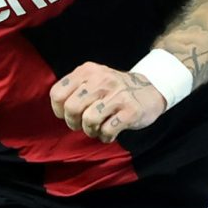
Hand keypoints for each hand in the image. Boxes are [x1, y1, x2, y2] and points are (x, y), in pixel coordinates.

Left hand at [50, 61, 169, 143]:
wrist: (150, 89)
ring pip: (89, 120)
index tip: (69, 115)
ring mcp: (118, 94)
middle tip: (82, 125)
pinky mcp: (131, 110)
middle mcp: (102, 79)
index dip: (59, 110)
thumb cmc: (114, 91)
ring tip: (97, 129)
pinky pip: (108, 130)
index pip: (57, 94)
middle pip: (71, 108)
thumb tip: (60, 111)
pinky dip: (105, 136)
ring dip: (90, 131)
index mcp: (88, 71)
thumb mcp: (93, 80)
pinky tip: (110, 133)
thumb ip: (74, 90)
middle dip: (73, 123)